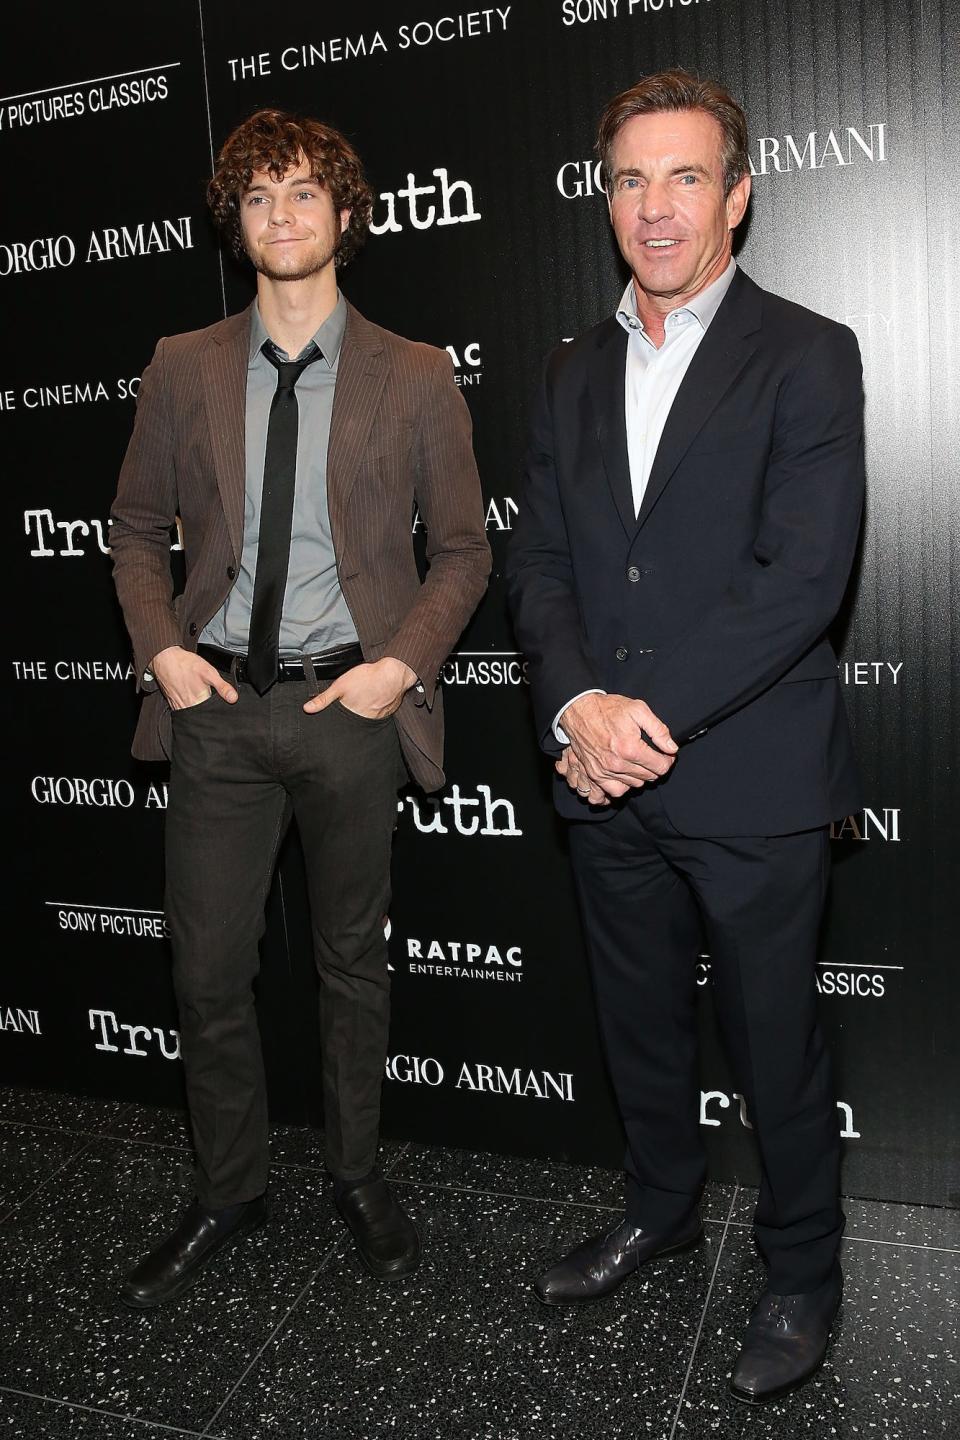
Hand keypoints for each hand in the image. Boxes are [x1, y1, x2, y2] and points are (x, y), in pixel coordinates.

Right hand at [152, 645, 237, 709]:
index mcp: (199, 701)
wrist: (165, 659)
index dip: (220, 712)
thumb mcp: (209, 672)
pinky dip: (190, 710)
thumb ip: (222, 687)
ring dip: (199, 713)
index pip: (213, 714)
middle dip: (210, 714)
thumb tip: (234, 698)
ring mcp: (179, 707)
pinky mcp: (173, 704)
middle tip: (213, 703)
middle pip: (203, 717)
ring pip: (193, 716)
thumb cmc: (186, 664)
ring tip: (203, 703)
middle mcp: (188, 707)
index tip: (223, 708)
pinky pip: (184, 712)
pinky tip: (193, 702)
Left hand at [303, 656, 416, 717]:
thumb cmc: (367, 678)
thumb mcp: (339, 686)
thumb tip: (307, 709)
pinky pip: (379, 714)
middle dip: (352, 715)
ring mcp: (378, 718)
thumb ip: (323, 699)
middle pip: (354, 722)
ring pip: (367, 719)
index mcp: (352, 716)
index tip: (339, 715)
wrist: (393, 673)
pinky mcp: (388, 713)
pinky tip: (375, 699)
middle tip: (355, 701)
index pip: (342, 724)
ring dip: (365, 712)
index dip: (338, 721)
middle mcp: (365, 720)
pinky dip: (376, 709)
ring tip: (365, 699)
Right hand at [559, 693, 676, 797]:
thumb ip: (658, 730)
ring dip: (641, 776)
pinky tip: (626, 775)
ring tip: (640, 764)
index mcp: (630, 748)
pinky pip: (615, 791)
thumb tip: (672, 748)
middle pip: (649, 777)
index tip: (667, 754)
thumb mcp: (638, 710)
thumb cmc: (608, 709)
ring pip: (635, 785)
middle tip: (653, 756)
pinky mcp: (595, 774)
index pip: (660, 767)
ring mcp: (604, 771)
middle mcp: (617, 764)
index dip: (668, 760)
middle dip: (655, 767)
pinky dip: (624, 786)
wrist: (580, 711)